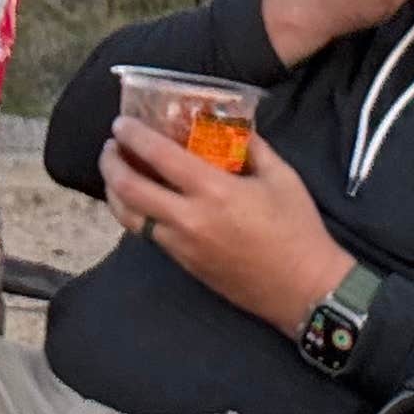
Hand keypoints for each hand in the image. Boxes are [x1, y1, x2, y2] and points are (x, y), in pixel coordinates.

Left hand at [101, 117, 349, 337]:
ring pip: (128, 217)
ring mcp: (182, 246)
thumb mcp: (281, 176)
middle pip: (128, 189)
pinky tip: (141, 201)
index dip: (133, 136)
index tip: (121, 124)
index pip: (158, 156)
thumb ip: (253, 146)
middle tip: (111, 147)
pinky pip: (146, 235)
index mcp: (214, 191)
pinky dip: (135, 213)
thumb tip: (233, 125)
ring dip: (114, 191)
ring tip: (116, 173)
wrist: (303, 288)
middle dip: (111, 163)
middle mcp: (189, 219)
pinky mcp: (184, 264)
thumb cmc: (297, 228)